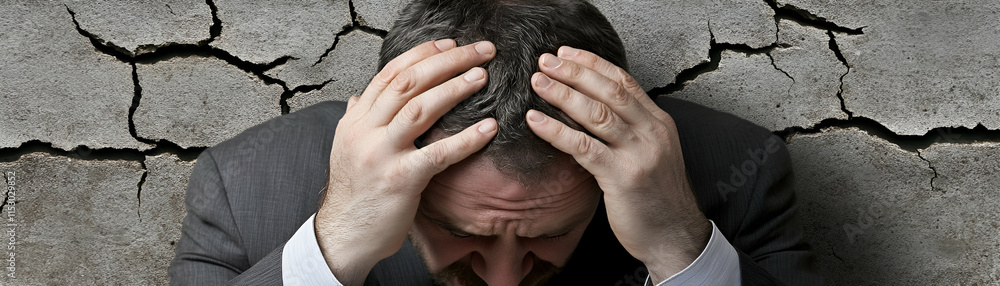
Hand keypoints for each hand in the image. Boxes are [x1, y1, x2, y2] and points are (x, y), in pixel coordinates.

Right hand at [314, 39, 497, 284]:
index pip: (390, 74)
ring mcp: (381, 154)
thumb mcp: (347, 149)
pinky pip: (437, 154)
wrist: (343, 236)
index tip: (450, 44)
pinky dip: (466, 139)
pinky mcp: (400, 180)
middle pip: (408, 82)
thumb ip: (357, 120)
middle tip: (479, 52)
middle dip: (447, 61)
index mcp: (356, 120)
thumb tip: (358, 97)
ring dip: (455, 88)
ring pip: (419, 109)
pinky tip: (488, 128)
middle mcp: (365, 131)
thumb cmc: (354, 194)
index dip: (422, 54)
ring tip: (481, 77)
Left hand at [525, 47, 711, 281]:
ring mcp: (638, 154)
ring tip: (537, 83)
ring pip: (596, 113)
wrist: (674, 237)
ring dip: (562, 94)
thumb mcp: (651, 155)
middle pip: (609, 90)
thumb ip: (630, 132)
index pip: (624, 81)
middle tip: (546, 61)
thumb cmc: (657, 199)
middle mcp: (652, 133)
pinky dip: (556, 130)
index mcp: (659, 123)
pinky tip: (535, 121)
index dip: (594, 64)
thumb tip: (594, 111)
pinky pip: (584, 147)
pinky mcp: (622, 177)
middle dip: (575, 72)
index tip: (567, 53)